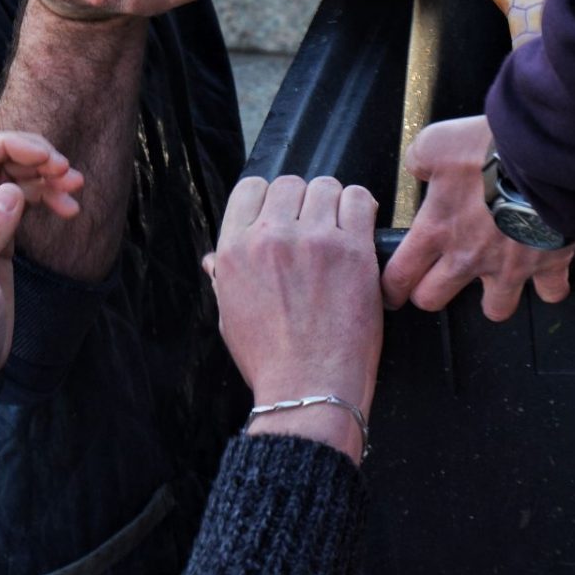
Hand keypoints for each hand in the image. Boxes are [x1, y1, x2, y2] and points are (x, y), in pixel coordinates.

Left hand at [0, 130, 82, 387]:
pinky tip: (70, 209)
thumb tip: (12, 190)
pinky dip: (49, 197)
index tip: (44, 157)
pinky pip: (27, 200)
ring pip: (15, 176)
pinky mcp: (3, 236)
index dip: (6, 143)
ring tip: (76, 185)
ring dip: (46, 175)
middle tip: (65, 170)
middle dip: (32, 154)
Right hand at [204, 174, 381, 461]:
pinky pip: (360, 200)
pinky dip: (362, 207)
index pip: (250, 189)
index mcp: (234, 249)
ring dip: (333, 203)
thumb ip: (224, 278)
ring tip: (340, 228)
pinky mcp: (352, 250)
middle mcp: (270, 236)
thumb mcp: (229, 316)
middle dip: (302, 202)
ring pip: (325, 186)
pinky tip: (362, 228)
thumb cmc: (269, 360)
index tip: (284, 215)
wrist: (308, 390)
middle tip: (315, 227)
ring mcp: (312, 240)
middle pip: (290, 184)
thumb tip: (212, 261)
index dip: (269, 199)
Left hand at [381, 116, 574, 320]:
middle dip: (430, 293)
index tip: (391, 291)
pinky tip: (543, 272)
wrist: (545, 159)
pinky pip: (550, 292)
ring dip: (493, 299)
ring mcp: (510, 268)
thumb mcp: (436, 142)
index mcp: (437, 229)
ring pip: (495, 309)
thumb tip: (419, 168)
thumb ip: (420, 159)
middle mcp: (469, 257)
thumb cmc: (488, 151)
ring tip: (493, 282)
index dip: (391, 288)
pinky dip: (548, 285)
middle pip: (434, 299)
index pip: (400, 275)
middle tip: (434, 282)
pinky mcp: (548, 266)